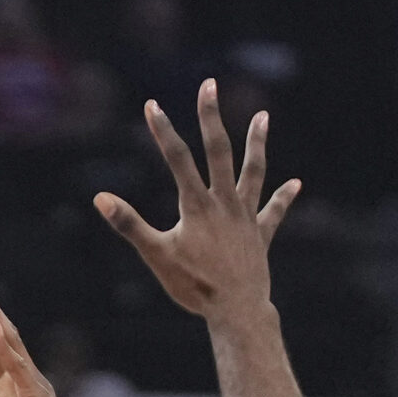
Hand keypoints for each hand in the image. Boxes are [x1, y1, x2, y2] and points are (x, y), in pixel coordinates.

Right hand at [94, 80, 299, 319]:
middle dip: (211, 117)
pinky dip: (284, 198)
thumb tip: (101, 199)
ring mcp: (245, 217)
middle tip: (209, 85)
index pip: (177, 159)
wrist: (237, 311)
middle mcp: (224, 203)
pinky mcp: (260, 236)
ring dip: (257, 144)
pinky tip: (296, 183)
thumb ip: (129, 225)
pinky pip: (274, 213)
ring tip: (263, 117)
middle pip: (218, 151)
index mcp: (197, 205)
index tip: (153, 105)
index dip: (163, 131)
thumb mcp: (157, 256)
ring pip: (253, 172)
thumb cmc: (194, 287)